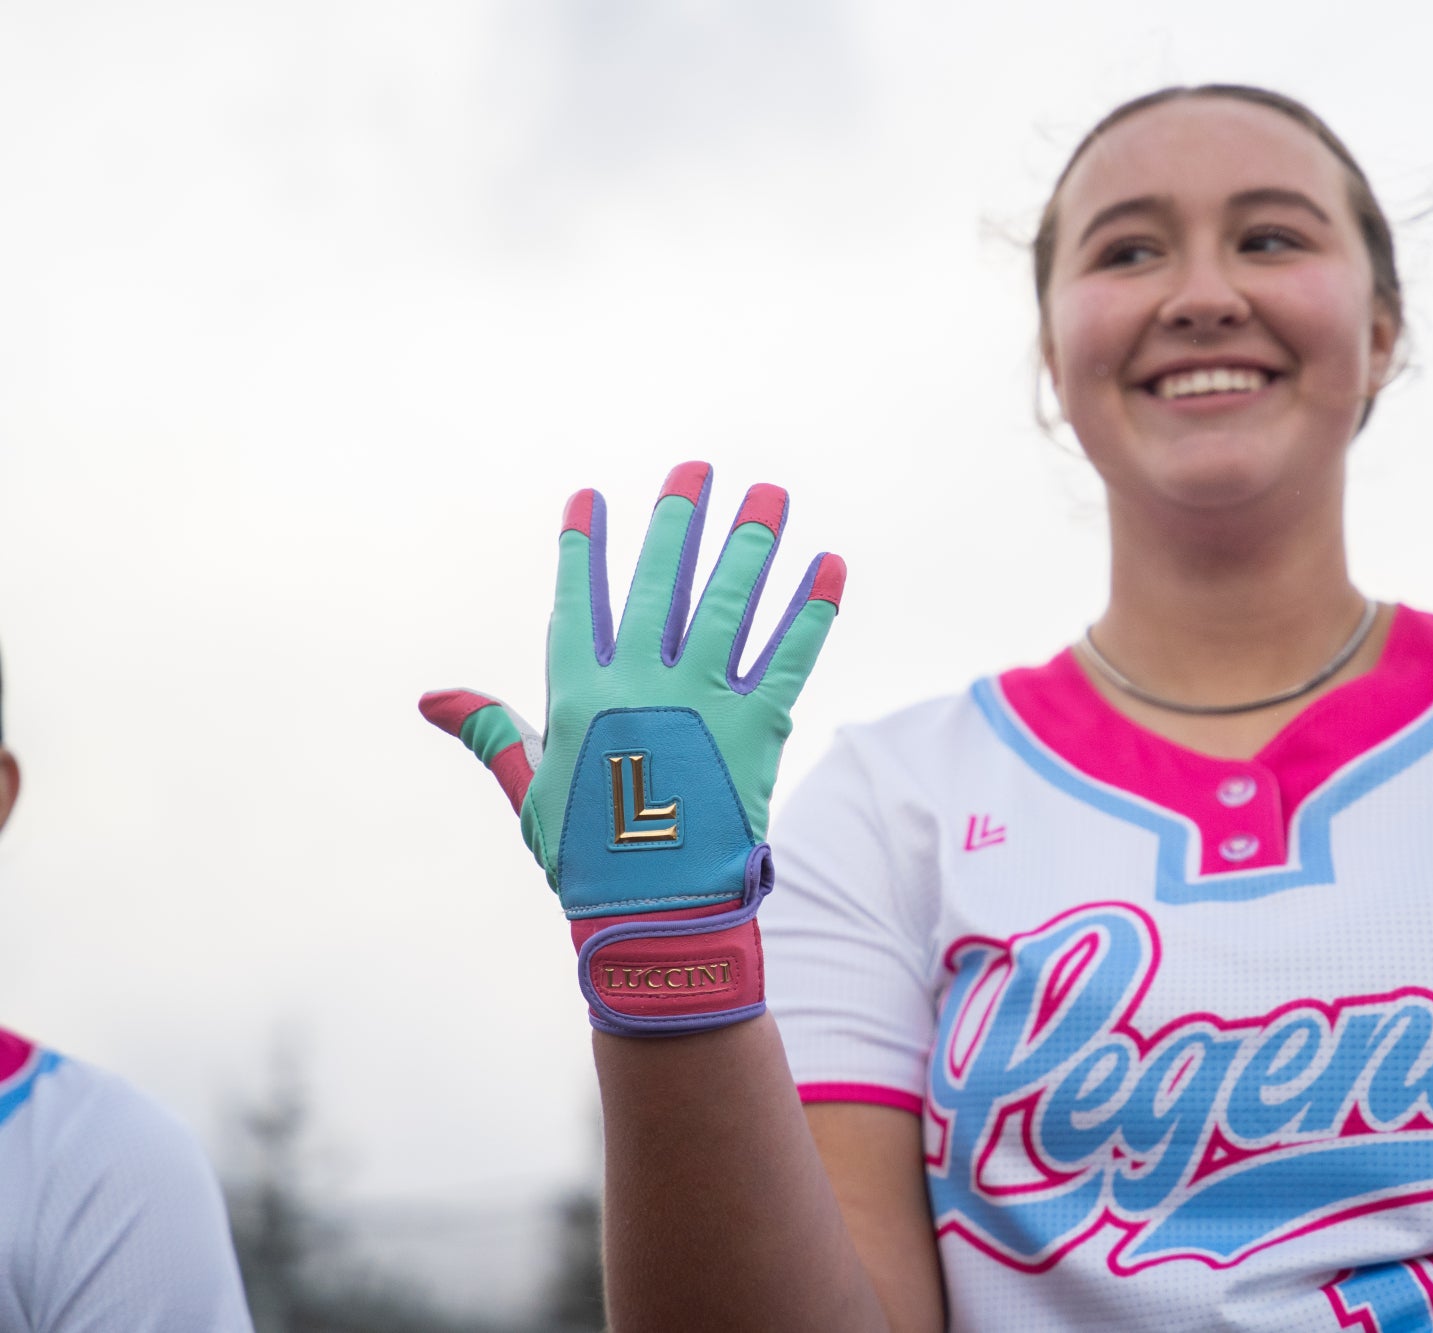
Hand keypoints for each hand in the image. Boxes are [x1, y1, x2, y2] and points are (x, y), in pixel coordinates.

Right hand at [419, 462, 843, 1034]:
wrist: (654, 914)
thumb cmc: (587, 859)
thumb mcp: (530, 790)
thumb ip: (493, 731)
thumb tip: (432, 697)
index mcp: (582, 694)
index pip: (583, 600)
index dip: (587, 547)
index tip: (590, 498)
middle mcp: (641, 683)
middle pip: (664, 580)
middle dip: (680, 518)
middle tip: (697, 468)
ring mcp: (700, 700)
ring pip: (730, 601)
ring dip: (753, 543)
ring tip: (770, 495)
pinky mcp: (757, 726)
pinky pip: (790, 654)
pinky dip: (813, 609)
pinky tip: (830, 567)